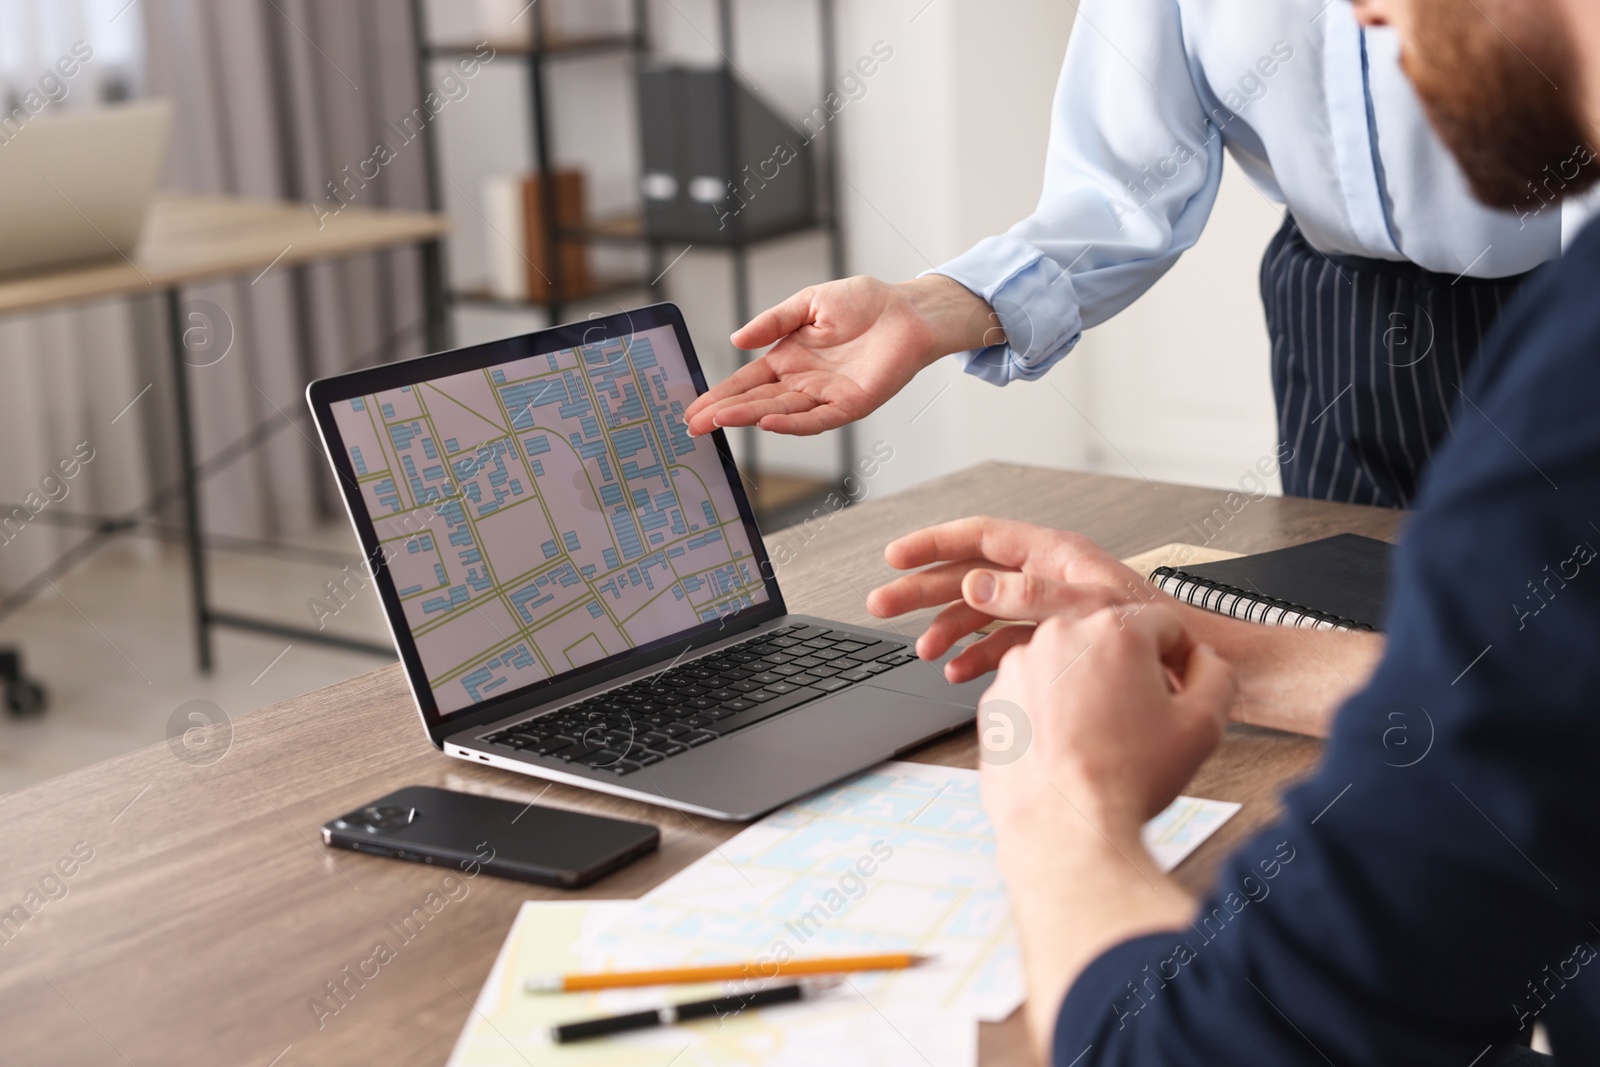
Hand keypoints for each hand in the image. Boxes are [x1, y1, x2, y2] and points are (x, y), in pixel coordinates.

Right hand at [683, 275, 998, 436]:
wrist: (907, 310)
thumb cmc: (864, 303)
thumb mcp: (808, 303)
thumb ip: (773, 321)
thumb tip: (736, 339)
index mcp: (789, 358)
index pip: (747, 381)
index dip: (720, 394)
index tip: (693, 407)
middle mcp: (803, 381)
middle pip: (756, 401)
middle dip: (724, 412)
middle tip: (693, 425)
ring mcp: (825, 396)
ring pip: (780, 411)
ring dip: (750, 417)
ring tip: (720, 421)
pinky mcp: (850, 405)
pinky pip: (817, 419)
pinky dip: (793, 424)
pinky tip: (768, 423)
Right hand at [866, 517, 1156, 682]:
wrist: (1196, 674)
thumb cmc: (1160, 636)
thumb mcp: (1090, 609)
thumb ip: (1030, 596)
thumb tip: (973, 586)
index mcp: (1055, 556)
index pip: (980, 537)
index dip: (933, 544)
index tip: (894, 557)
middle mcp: (1047, 578)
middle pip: (970, 575)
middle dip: (923, 590)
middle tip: (881, 604)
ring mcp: (1048, 611)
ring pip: (981, 611)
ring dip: (947, 629)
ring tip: (922, 651)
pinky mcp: (1054, 643)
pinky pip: (1002, 643)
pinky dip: (977, 657)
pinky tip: (959, 673)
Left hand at [980, 604, 1233, 840]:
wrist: (1065, 829)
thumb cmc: (1128, 779)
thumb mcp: (1203, 725)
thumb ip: (1215, 675)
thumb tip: (1202, 659)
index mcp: (1114, 631)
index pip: (1162, 625)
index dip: (1178, 658)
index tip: (1176, 687)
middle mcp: (1059, 635)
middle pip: (1111, 642)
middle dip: (1129, 673)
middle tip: (1139, 720)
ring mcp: (1020, 666)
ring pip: (1069, 665)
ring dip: (1087, 690)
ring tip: (1100, 739)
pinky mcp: (995, 697)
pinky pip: (1035, 693)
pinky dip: (1051, 712)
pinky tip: (1068, 747)